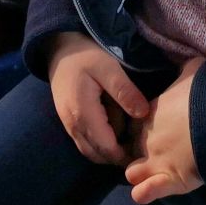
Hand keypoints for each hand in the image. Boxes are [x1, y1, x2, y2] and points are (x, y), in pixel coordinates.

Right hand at [48, 31, 148, 165]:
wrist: (60, 49)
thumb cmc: (85, 56)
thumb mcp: (108, 68)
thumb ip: (125, 91)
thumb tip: (143, 114)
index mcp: (83, 114)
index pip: (106, 148)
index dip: (126, 155)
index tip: (145, 150)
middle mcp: (73, 126)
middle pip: (98, 155)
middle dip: (119, 155)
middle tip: (139, 144)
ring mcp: (69, 126)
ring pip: (91, 152)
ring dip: (110, 150)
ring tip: (130, 136)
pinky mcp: (69, 123)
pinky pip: (86, 143)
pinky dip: (101, 143)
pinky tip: (116, 128)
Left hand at [125, 57, 204, 204]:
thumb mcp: (193, 69)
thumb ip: (183, 66)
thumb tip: (181, 56)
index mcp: (150, 111)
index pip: (135, 122)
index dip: (141, 128)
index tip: (152, 130)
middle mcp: (148, 136)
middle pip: (133, 147)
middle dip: (139, 151)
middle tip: (154, 154)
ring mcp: (156, 159)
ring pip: (133, 171)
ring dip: (138, 173)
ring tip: (148, 175)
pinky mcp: (169, 179)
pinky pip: (146, 191)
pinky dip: (144, 193)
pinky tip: (143, 193)